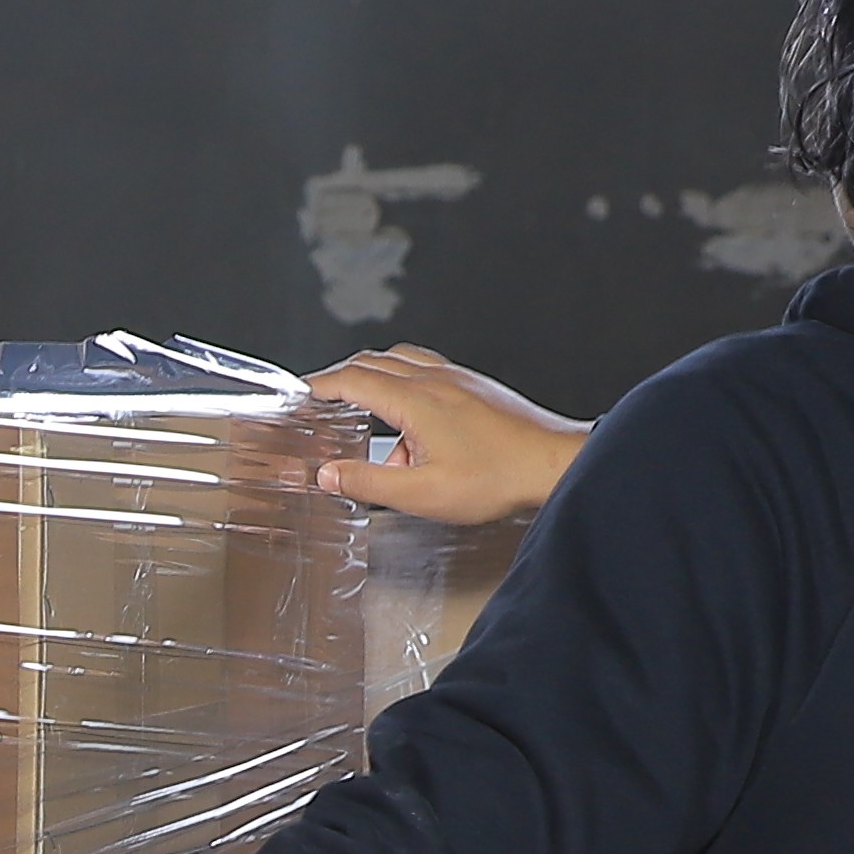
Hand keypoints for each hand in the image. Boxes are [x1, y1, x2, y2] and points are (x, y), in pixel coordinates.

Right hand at [301, 347, 583, 525]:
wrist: (554, 463)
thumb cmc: (498, 477)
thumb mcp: (422, 493)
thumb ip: (369, 481)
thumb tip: (329, 475)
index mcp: (415, 401)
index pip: (351, 380)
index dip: (319, 385)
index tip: (299, 394)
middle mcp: (435, 380)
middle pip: (372, 362)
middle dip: (340, 377)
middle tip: (323, 398)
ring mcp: (458, 379)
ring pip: (400, 360)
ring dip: (373, 377)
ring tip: (365, 410)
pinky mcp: (475, 386)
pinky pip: (426, 369)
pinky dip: (403, 382)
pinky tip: (411, 419)